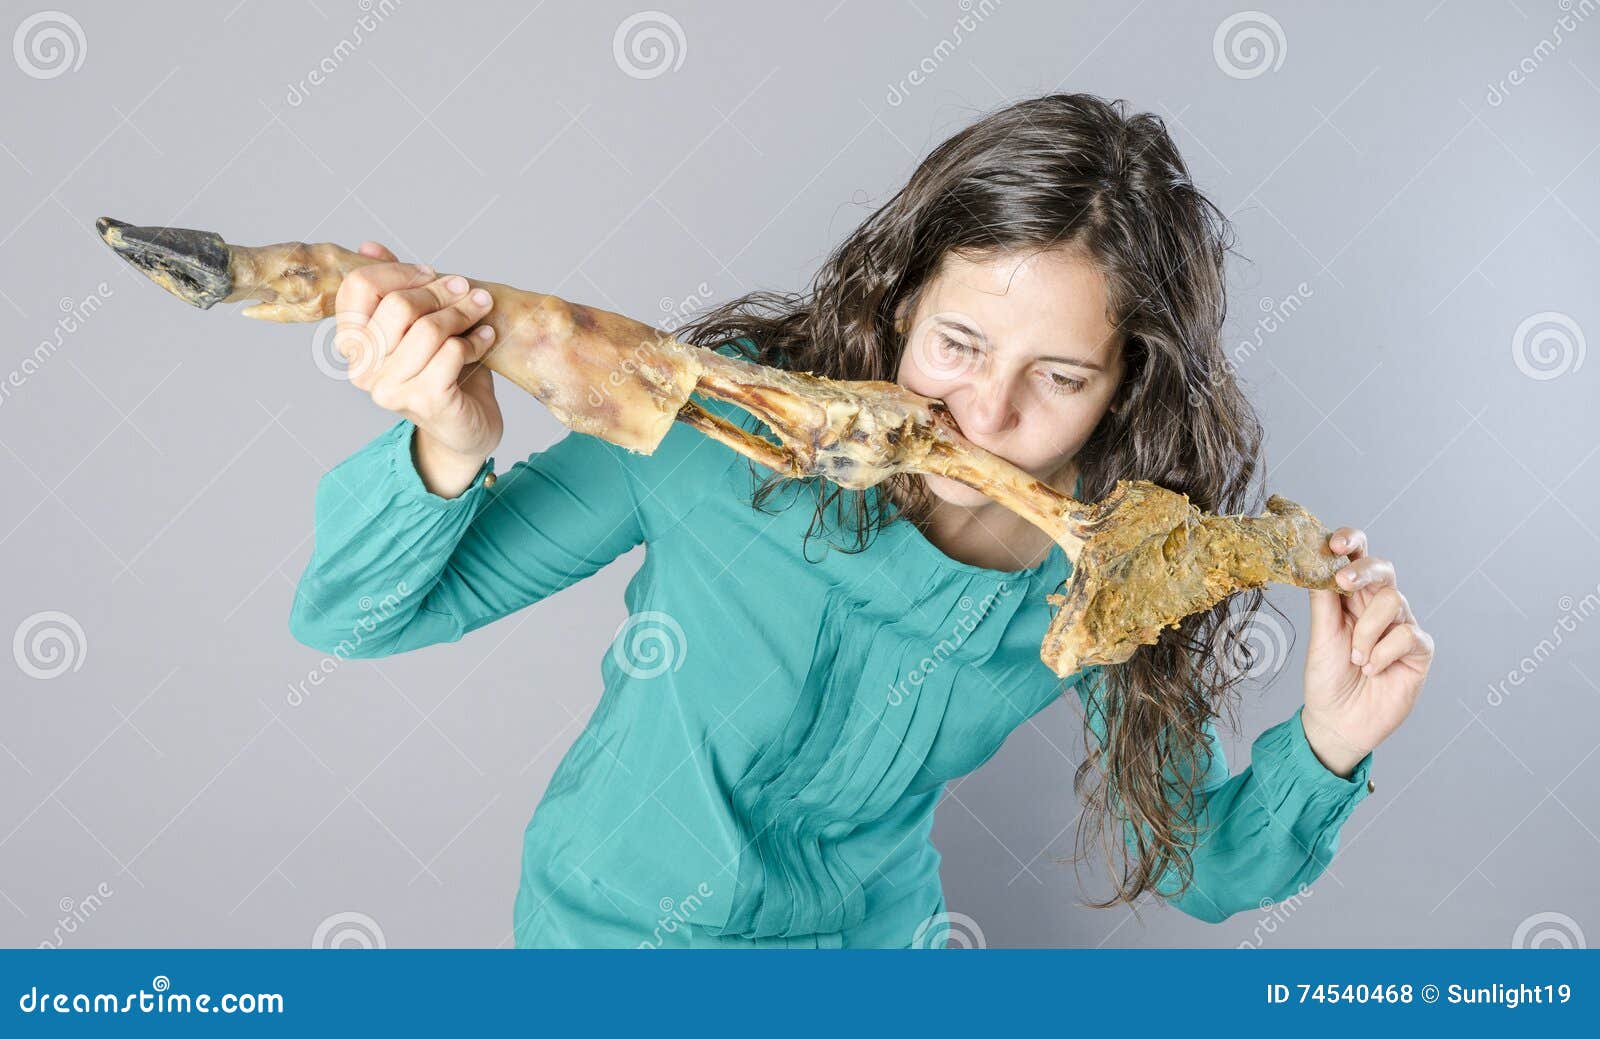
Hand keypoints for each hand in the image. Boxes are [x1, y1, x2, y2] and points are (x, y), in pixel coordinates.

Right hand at [336, 241, 503, 473]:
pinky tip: (487, 338)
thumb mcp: (418, 324)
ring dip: (463, 313)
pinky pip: (451, 352)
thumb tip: (368, 247)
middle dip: (441, 291)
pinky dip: (476, 340)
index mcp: (352, 344)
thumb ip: (395, 288)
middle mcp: (362, 369)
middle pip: (398, 305)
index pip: (359, 286)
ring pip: (428, 328)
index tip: (432, 273)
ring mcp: (389, 389)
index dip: (400, 271)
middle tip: (470, 290)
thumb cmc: (443, 371)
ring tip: (483, 308)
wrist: (467, 427)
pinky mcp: (424, 401)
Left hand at [1301, 526, 1435, 776]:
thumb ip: (1323, 600)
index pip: (1356, 557)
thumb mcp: (1319, 636)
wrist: (1338, 722)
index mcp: (1350, 597)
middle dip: (1364, 569)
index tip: (1334, 543)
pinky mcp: (1418, 651)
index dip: (1351, 542)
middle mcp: (1377, 607)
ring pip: (1393, 601)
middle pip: (1383, 569)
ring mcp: (1401, 626)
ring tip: (1356, 658)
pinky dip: (1384, 653)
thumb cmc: (1327, 678)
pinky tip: (1372, 670)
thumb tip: (1318, 562)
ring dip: (1367, 630)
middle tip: (1343, 579)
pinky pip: (1408, 635)